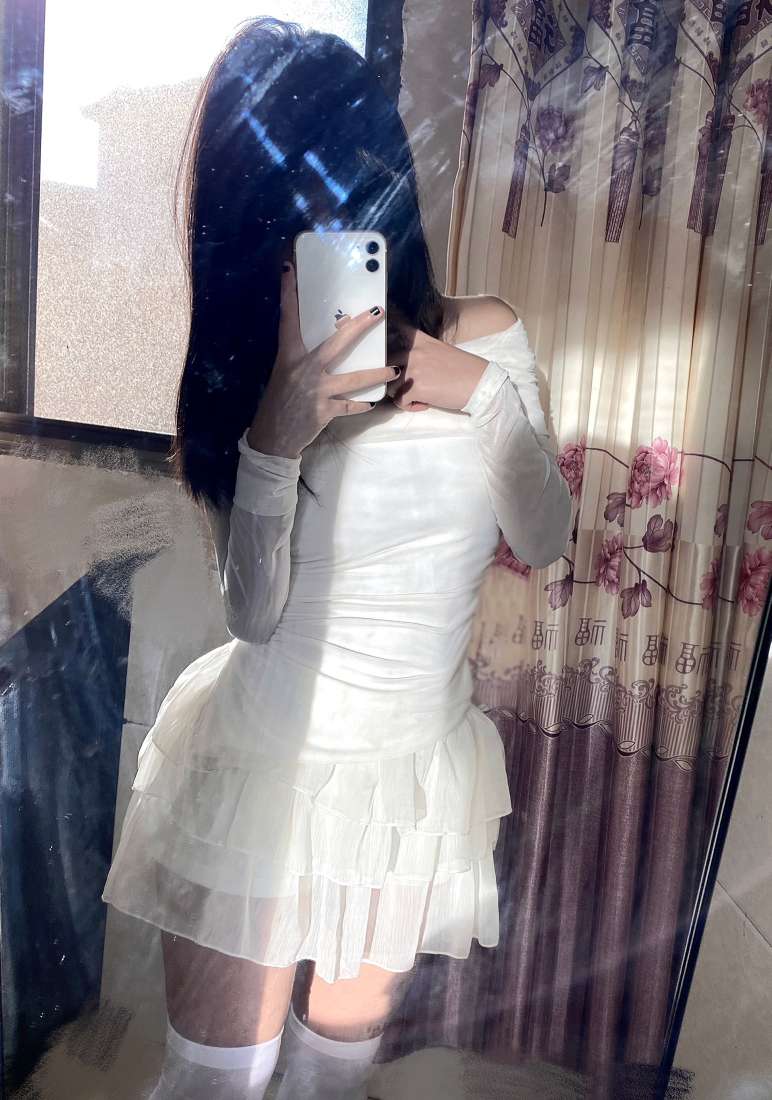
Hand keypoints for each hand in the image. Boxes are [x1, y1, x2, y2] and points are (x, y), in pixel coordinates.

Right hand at [247, 262, 397, 457]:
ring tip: (394, 369)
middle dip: (359, 327)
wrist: (272, 437)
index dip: (288, 294)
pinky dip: (362, 404)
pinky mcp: (324, 410)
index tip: (289, 269)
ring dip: (376, 373)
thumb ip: (304, 359)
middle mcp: (304, 369)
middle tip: (377, 312)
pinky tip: (372, 402)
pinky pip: (350, 405)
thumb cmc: (279, 402)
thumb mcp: (286, 374)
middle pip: (337, 343)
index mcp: (289, 356)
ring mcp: (315, 390)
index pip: (288, 319)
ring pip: (354, 378)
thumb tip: (328, 344)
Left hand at [384, 312, 488, 411]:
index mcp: (421, 340)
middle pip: (384, 362)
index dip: (383, 338)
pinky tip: (424, 404)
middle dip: (390, 376)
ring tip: (417, 396)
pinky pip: (399, 401)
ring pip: (389, 384)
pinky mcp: (415, 388)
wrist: (481, 384)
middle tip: (404, 385)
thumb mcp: (441, 350)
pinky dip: (409, 406)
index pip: (394, 330)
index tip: (380, 339)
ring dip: (400, 393)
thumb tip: (405, 363)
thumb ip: (422, 350)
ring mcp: (413, 368)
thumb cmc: (465, 370)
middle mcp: (414, 351)